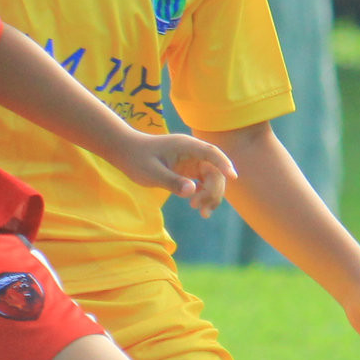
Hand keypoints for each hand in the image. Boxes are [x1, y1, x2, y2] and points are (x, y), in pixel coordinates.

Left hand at [107, 130, 236, 216]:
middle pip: (215, 170)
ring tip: (202, 213)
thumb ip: (172, 182)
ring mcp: (192, 161)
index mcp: (186, 146)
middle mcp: (193, 152)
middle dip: (214, 190)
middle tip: (201, 209)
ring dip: (211, 195)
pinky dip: (204, 195)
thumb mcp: (152, 173)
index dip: (224, 164)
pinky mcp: (189, 170)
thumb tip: (192, 191)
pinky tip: (198, 207)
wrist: (126, 152)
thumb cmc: (137, 158)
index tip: (233, 177)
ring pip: (212, 178)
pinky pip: (204, 182)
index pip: (211, 152)